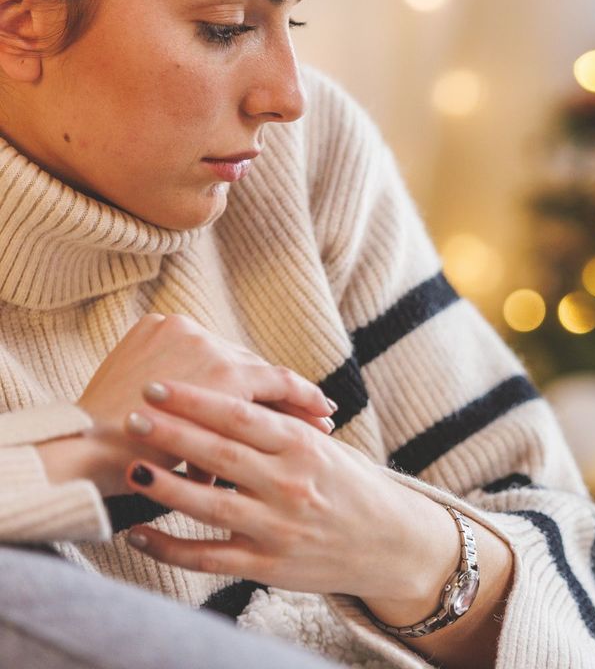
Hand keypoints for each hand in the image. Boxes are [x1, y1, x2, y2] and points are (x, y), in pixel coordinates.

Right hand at [77, 313, 336, 495]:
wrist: (87, 451)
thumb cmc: (110, 444)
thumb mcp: (145, 407)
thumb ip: (180, 401)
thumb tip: (216, 427)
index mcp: (158, 329)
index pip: (220, 363)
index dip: (250, 387)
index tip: (273, 403)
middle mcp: (185, 328)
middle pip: (245, 367)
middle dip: (278, 397)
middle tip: (315, 416)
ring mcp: (205, 346)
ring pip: (262, 376)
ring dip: (293, 402)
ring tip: (320, 423)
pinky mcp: (225, 371)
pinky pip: (277, 384)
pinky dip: (301, 400)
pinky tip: (320, 418)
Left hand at [118, 379, 457, 603]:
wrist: (391, 542)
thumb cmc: (350, 487)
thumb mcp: (325, 449)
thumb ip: (282, 427)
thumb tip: (233, 388)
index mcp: (304, 447)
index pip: (242, 417)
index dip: (197, 400)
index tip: (157, 387)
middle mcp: (291, 484)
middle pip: (221, 453)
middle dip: (171, 433)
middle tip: (131, 416)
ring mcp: (278, 526)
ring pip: (211, 504)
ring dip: (166, 486)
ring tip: (131, 468)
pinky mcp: (268, 564)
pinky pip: (209, 557)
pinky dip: (169, 547)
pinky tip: (138, 534)